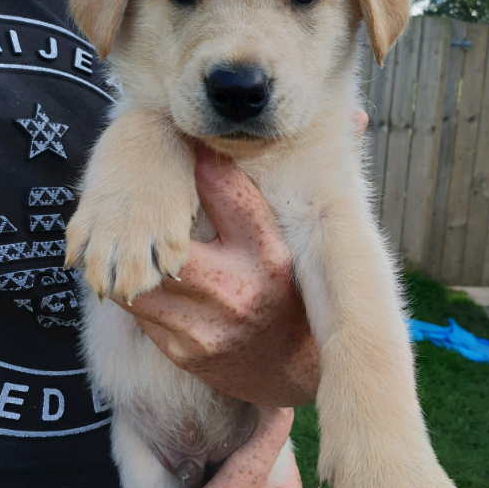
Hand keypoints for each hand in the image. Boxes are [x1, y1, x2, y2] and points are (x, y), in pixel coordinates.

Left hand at [119, 111, 368, 405]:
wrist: (294, 373)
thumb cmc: (298, 291)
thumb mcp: (313, 240)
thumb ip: (321, 176)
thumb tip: (353, 113)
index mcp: (272, 254)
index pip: (226, 190)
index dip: (199, 158)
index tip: (186, 141)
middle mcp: (238, 290)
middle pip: (169, 238)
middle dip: (152, 213)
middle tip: (144, 189)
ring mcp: (205, 325)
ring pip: (142, 276)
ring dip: (136, 252)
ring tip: (135, 230)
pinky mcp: (182, 351)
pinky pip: (139, 310)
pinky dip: (136, 285)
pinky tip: (143, 271)